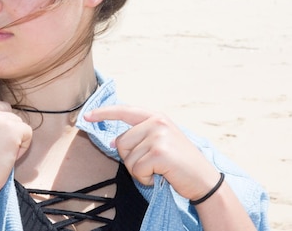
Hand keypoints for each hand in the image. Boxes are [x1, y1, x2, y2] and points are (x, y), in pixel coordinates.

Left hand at [84, 105, 220, 200]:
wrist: (205, 181)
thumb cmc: (180, 164)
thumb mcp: (160, 142)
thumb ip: (139, 136)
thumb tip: (111, 141)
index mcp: (156, 116)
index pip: (123, 111)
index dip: (103, 113)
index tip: (86, 116)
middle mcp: (157, 121)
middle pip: (121, 142)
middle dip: (131, 159)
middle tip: (152, 165)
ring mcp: (159, 135)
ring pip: (127, 158)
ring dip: (139, 171)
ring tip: (158, 170)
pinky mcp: (160, 152)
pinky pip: (136, 169)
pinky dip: (145, 179)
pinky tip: (160, 177)